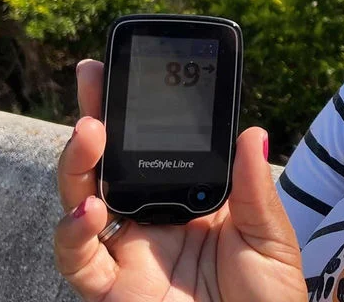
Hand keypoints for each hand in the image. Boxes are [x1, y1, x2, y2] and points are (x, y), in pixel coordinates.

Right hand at [54, 59, 307, 301]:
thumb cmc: (268, 299)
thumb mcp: (270, 239)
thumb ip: (253, 190)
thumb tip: (252, 132)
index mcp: (186, 197)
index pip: (153, 143)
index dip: (138, 107)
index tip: (131, 65)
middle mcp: (148, 219)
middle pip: (107, 160)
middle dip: (94, 114)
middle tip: (92, 76)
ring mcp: (126, 252)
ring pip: (80, 197)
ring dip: (78, 161)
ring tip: (91, 132)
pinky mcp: (111, 288)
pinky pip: (78, 258)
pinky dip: (73, 232)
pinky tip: (89, 209)